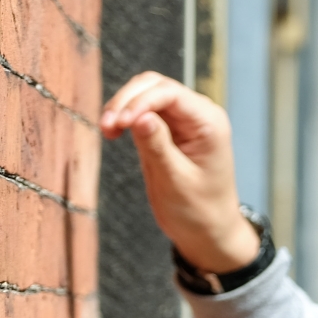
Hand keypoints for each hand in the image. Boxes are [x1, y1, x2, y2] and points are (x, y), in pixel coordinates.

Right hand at [100, 72, 260, 272]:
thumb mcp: (175, 181)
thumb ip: (158, 147)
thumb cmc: (199, 211)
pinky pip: (142, 111)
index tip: (119, 123)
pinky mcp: (169, 129)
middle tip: (107, 127)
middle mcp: (199, 115)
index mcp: (210, 123)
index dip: (140, 101)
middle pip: (155, 86)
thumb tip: (139, 116)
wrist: (208, 231)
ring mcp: (184, 120)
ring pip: (145, 95)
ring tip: (107, 131)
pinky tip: (113, 132)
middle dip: (126, 101)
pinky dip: (125, 117)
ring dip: (122, 107)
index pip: (170, 93)